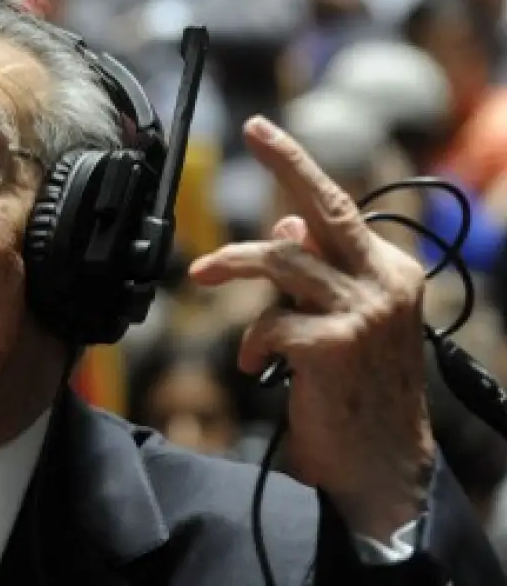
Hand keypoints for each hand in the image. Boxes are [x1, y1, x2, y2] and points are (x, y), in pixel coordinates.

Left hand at [188, 116, 433, 542]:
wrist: (380, 463)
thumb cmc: (355, 390)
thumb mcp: (342, 321)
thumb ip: (318, 270)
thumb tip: (284, 222)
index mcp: (390, 270)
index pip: (335, 208)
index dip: (296, 167)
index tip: (264, 130)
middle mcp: (385, 282)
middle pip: (325, 207)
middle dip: (286, 162)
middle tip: (253, 131)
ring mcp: (364, 312)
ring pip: (281, 258)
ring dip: (233, 265)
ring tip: (204, 275)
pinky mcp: (336, 344)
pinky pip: (271, 322)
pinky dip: (253, 341)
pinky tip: (256, 365)